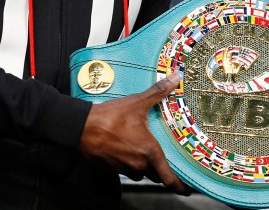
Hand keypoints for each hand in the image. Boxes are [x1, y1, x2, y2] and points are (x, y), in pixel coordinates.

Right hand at [78, 73, 187, 192]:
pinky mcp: (110, 167)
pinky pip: (125, 169)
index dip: (179, 185)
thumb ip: (158, 92)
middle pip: (155, 174)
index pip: (168, 177)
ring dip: (144, 166)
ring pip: (140, 173)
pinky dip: (129, 163)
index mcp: (149, 151)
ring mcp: (123, 167)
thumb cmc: (110, 117)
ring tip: (145, 153)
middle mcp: (137, 163)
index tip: (187, 189)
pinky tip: (126, 150)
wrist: (81, 127)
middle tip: (167, 164)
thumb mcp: (137, 102)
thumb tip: (175, 78)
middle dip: (161, 171)